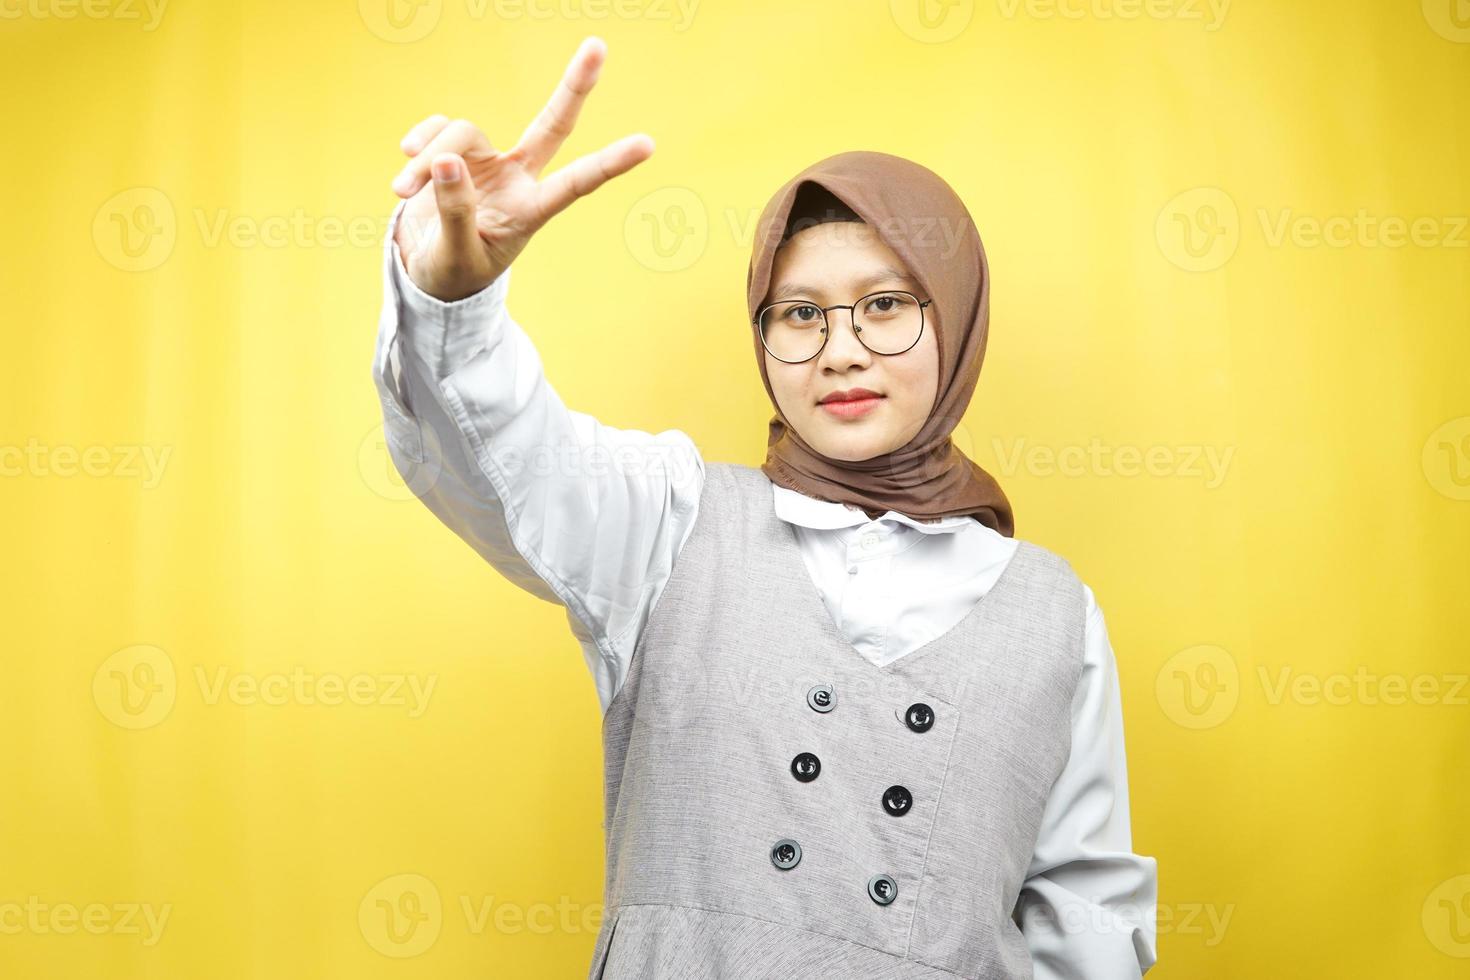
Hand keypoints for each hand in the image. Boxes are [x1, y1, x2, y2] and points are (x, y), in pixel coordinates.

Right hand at [389, 36, 653, 301]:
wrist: (427, 272)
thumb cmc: (454, 272)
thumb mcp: (455, 254)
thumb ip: (454, 210)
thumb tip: (445, 160)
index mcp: (531, 210)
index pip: (577, 183)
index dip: (610, 164)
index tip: (648, 144)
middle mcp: (517, 178)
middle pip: (551, 124)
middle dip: (574, 86)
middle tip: (598, 45)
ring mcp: (488, 162)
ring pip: (461, 133)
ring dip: (427, 158)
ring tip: (403, 189)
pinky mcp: (456, 153)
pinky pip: (437, 129)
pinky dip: (420, 143)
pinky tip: (406, 165)